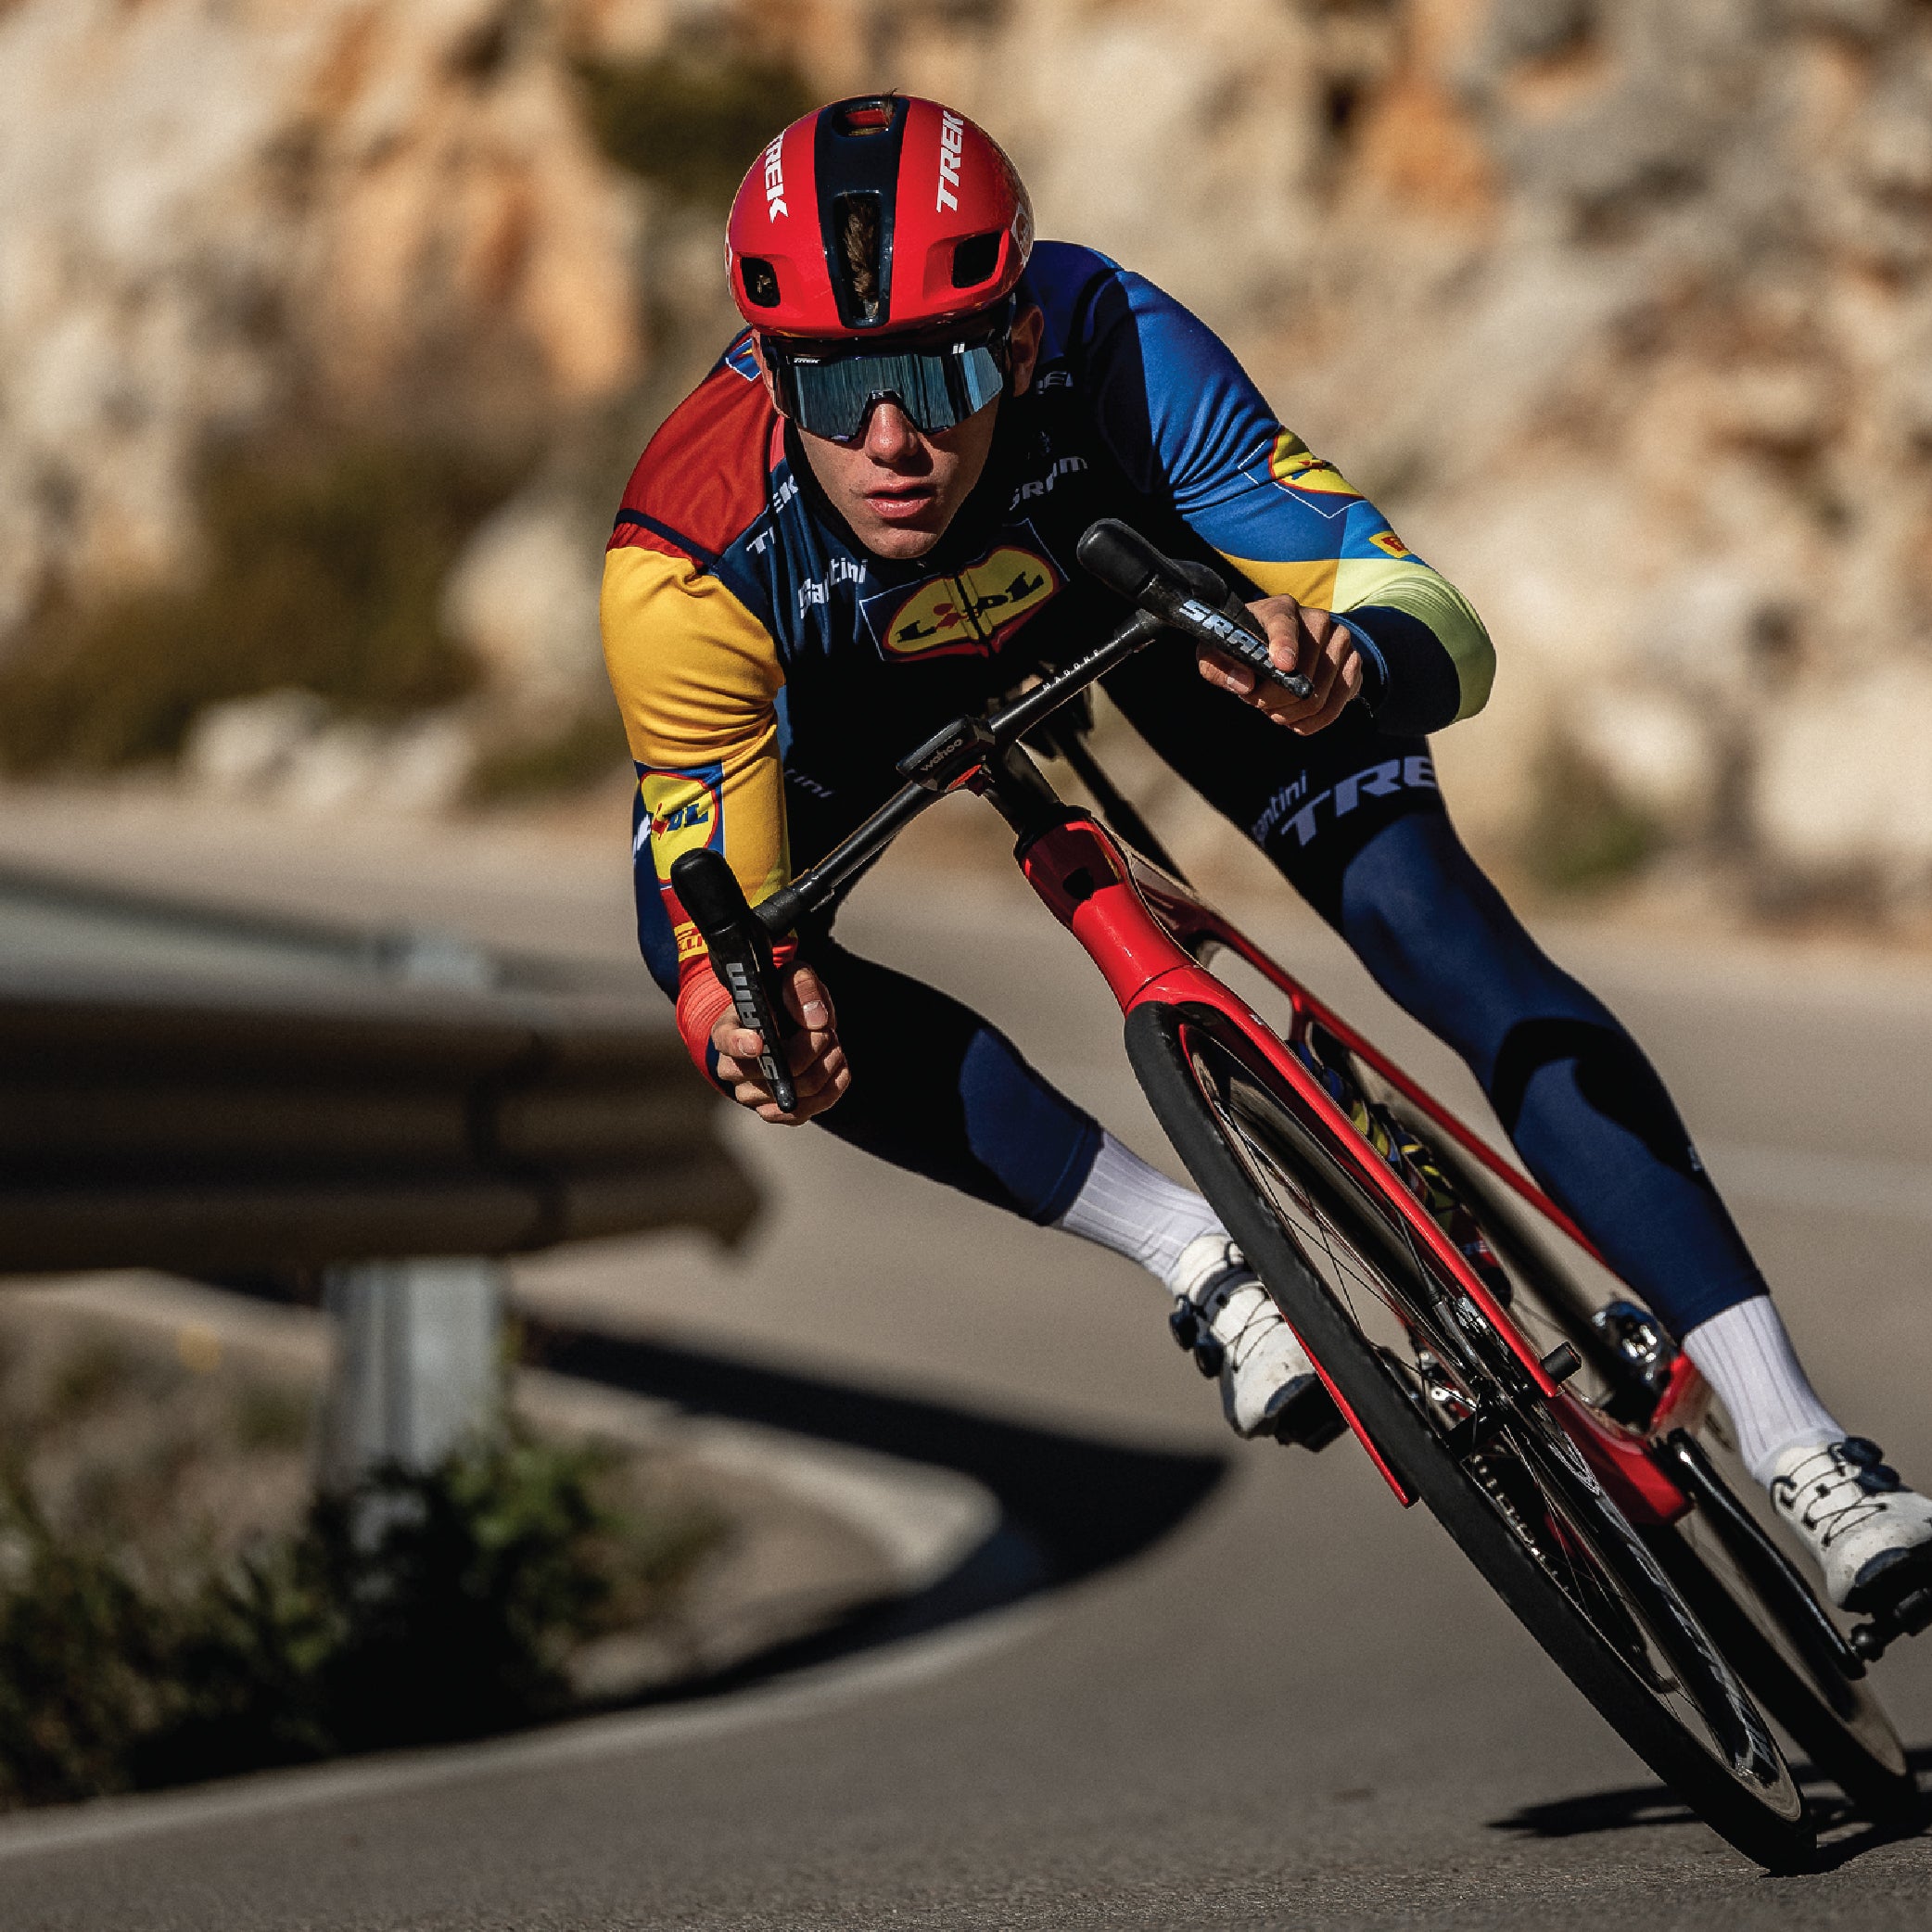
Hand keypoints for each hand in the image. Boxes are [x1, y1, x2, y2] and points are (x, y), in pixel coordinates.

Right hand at [710, 959, 849, 1124]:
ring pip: (799, 1089)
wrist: (783, 1027)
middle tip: (825, 1029)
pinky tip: (836, 1066)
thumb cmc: (782, 1000)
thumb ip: (801, 988)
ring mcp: (751, 1094)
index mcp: (728, 1030)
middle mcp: (732, 1067)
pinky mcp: (774, 1112)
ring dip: (827, 1064)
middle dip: (813, 1046)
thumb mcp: (791, 978)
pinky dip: (832, 1087)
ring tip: (832, 1043)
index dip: (740, 1044)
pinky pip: (807, 1110)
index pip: (726, 1040)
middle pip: (775, 1069)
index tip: (758, 1042)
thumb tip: (816, 1021)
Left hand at [1195, 594, 1362, 733]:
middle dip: (1273, 700)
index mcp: (1280, 609)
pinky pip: (1338, 703)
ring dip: (1291, 714)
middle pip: (1302, 673)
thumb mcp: (1215, 653)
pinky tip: (1296, 720)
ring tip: (1274, 711)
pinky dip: (1314, 721)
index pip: (1284, 624)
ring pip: (1319, 695)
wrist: (1275, 648)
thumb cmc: (1241, 647)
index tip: (1282, 664)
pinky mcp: (1353, 664)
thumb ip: (1218, 667)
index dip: (1284, 644)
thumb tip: (1244, 684)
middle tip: (1257, 702)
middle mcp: (1317, 619)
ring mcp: (1340, 641)